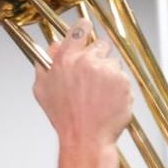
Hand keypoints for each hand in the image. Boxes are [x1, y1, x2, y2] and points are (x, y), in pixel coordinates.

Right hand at [33, 28, 131, 146]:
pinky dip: (118, 87)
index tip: (86, 29)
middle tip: (92, 78)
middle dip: (97, 57)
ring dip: (108, 74)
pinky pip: (123, 77)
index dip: (84, 29)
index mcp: (66, 60)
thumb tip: (55, 45)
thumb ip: (46, 63)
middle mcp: (87, 61)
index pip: (80, 30)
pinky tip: (107, 101)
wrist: (86, 139)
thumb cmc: (65, 118)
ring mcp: (107, 71)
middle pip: (100, 45)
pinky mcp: (123, 82)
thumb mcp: (44, 89)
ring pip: (113, 62)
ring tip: (98, 94)